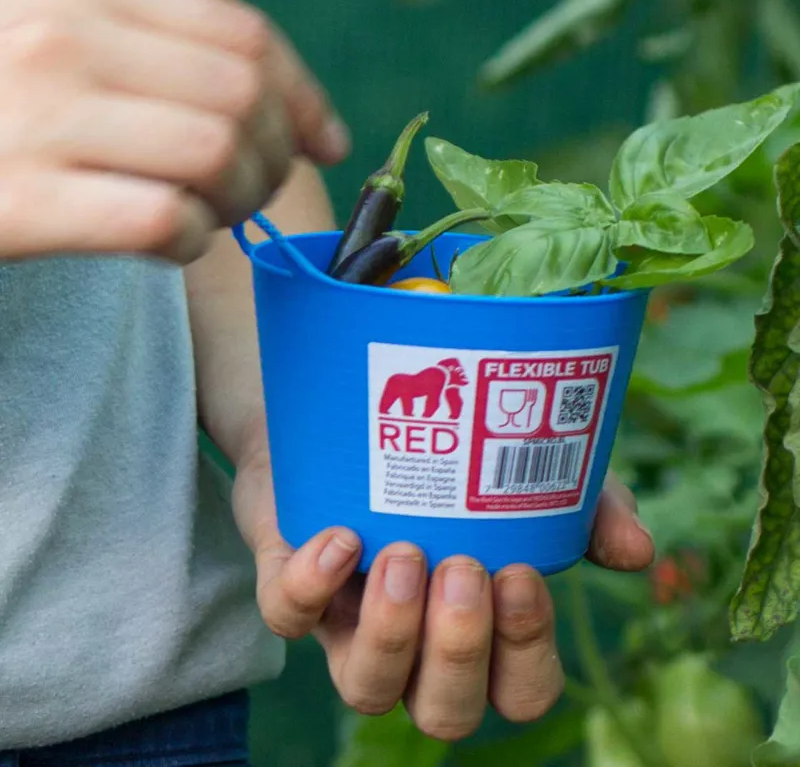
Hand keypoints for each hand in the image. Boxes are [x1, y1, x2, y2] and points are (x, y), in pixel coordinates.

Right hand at [0, 0, 348, 262]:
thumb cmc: (24, 116)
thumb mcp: (88, 51)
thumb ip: (186, 59)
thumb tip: (321, 128)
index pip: (246, 40)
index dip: (303, 101)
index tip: (325, 143)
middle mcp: (60, 35)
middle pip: (242, 100)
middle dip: (271, 160)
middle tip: (243, 191)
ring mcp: (37, 116)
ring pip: (216, 156)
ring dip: (234, 203)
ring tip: (204, 213)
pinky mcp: (26, 201)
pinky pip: (167, 220)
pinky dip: (190, 242)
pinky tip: (169, 242)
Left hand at [233, 449, 654, 741]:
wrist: (356, 412)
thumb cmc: (455, 460)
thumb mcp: (528, 474)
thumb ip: (586, 510)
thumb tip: (637, 550)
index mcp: (480, 632)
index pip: (518, 692)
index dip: (525, 653)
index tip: (520, 575)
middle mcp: (416, 647)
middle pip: (444, 712)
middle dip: (459, 650)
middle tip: (464, 570)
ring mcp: (350, 625)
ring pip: (365, 688)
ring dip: (391, 631)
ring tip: (405, 555)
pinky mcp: (292, 587)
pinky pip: (289, 618)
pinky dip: (312, 587)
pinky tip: (342, 537)